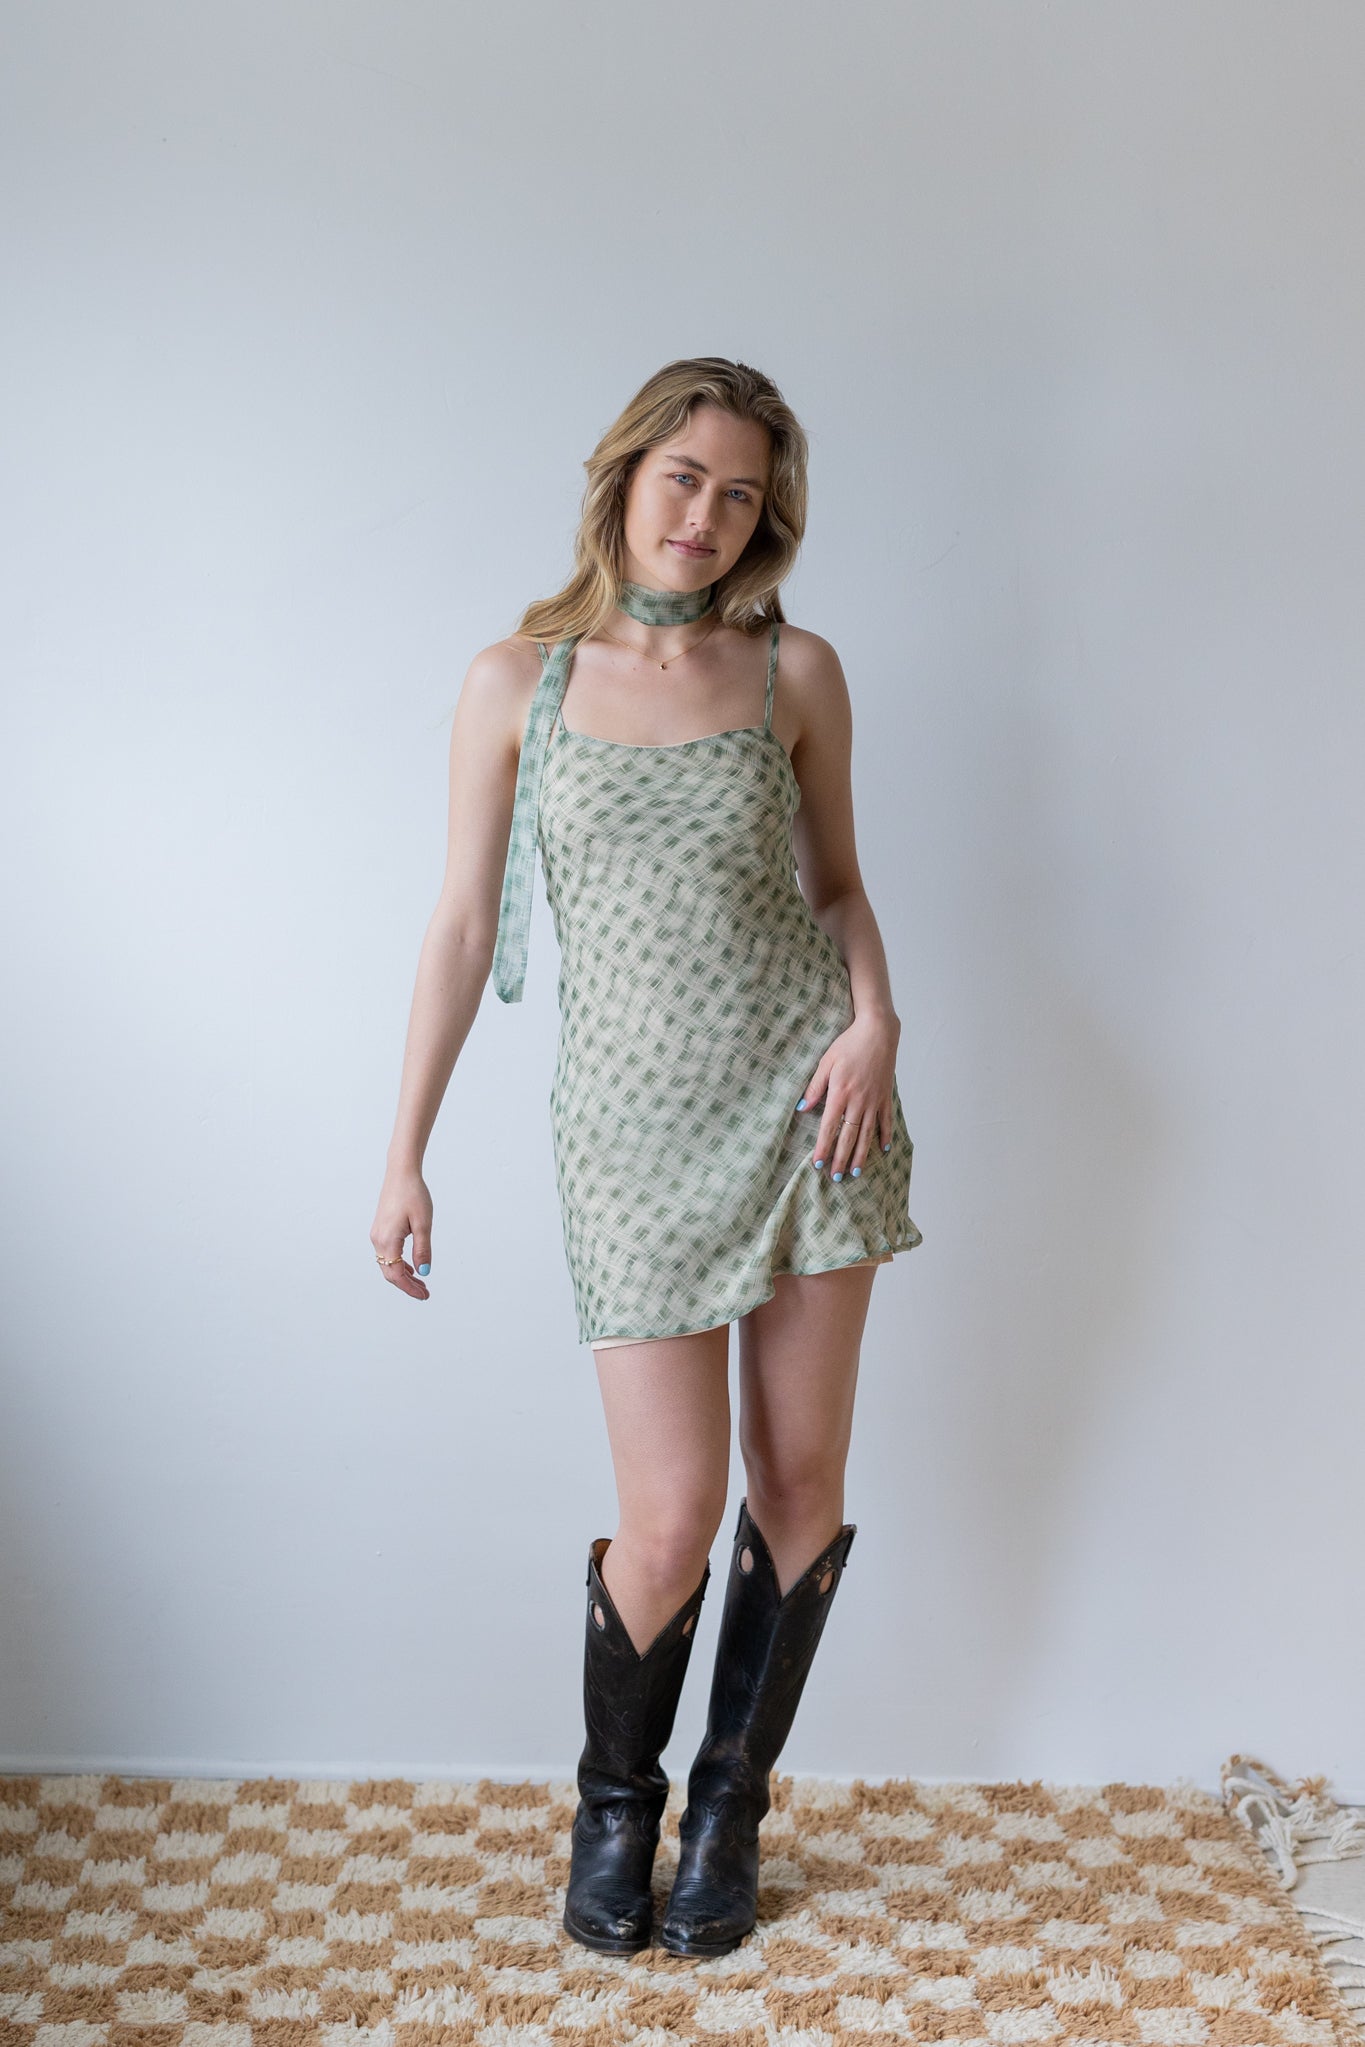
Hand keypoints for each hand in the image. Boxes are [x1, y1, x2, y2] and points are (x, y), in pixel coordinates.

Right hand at [371, 1167, 433, 1299]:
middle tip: (425, 1293)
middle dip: (407, 1285)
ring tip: (420, 1282)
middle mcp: (378, 1240)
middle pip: (390, 1272)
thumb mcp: (423, 1224)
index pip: (396, 1274)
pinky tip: (411, 1266)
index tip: (424, 1295)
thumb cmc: (413, 1194)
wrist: (401, 1173)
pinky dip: (399, 1263)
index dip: (410, 1288)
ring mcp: (377, 1234)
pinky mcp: (381, 1229)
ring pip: (388, 1264)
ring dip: (404, 1275)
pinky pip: (388, 1253)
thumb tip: (424, 1271)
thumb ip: (422, 1249)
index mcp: (387, 1240)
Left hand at [796, 1009, 899, 1180]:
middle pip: (849, 1136)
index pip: (829, 1127)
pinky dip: (885, 1135)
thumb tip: (802, 1107)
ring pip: (867, 1134)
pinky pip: (885, 1120)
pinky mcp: (885, 1096)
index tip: (818, 1163)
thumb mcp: (826, 1062)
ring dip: (861, 1154)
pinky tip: (883, 1149)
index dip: (823, 1146)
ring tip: (856, 1172)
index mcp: (841, 1093)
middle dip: (841, 1158)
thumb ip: (815, 1086)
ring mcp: (874, 1100)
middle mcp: (859, 1101)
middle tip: (835, 1177)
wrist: (878, 1031)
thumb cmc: (849, 1043)